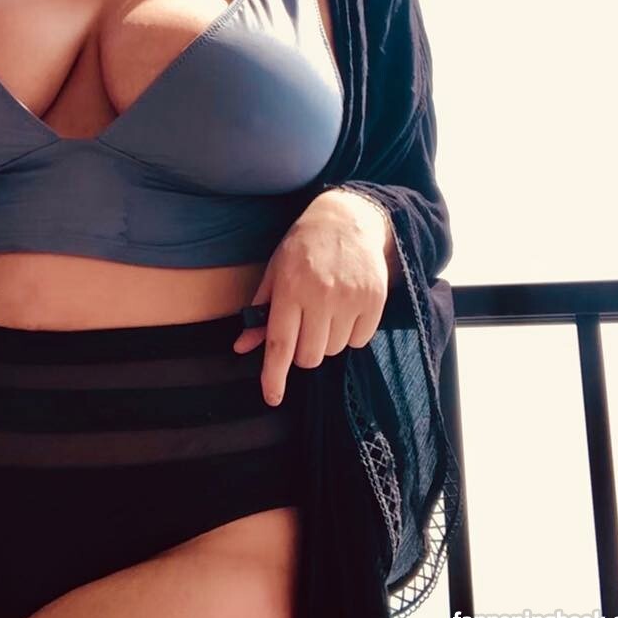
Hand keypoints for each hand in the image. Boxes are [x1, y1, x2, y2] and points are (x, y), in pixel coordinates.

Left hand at [231, 192, 389, 405]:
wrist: (346, 220)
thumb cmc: (302, 248)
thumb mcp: (274, 273)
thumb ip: (260, 313)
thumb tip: (242, 347)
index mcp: (291, 289)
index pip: (280, 344)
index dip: (274, 375)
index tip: (271, 397)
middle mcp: (321, 295)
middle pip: (309, 356)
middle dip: (302, 352)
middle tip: (303, 327)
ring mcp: (351, 299)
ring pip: (335, 350)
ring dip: (326, 341)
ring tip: (325, 311)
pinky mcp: (375, 301)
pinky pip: (360, 341)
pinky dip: (351, 334)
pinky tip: (345, 310)